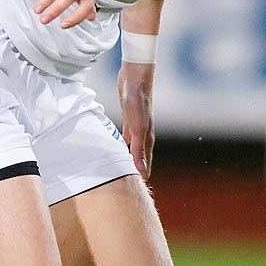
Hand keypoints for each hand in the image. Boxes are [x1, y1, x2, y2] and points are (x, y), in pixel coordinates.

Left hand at [118, 61, 156, 178]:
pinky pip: (126, 135)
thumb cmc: (137, 101)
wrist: (136, 78)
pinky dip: (123, 143)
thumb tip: (141, 170)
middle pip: (140, 155)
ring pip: (133, 146)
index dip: (143, 173)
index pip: (146, 161)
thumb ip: (137, 149)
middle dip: (137, 167)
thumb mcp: (136, 127)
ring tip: (125, 166)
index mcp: (146, 137)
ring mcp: (136, 125)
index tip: (140, 187)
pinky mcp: (129, 117)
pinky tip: (119, 146)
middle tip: (132, 181)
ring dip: (130, 156)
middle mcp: (143, 133)